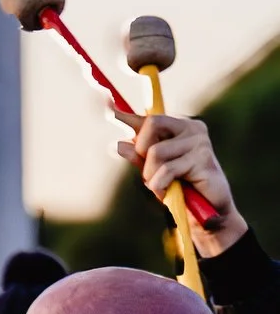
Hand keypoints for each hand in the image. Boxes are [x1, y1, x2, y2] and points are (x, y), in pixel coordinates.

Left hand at [114, 111, 246, 252]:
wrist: (208, 210)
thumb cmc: (180, 186)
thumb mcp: (153, 169)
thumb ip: (138, 156)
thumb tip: (118, 144)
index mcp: (179, 126)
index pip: (148, 117)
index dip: (126, 112)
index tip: (105, 103)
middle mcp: (192, 128)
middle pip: (151, 124)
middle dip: (141, 151)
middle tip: (150, 172)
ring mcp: (200, 142)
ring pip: (155, 151)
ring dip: (151, 174)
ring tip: (162, 185)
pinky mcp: (203, 158)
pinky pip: (166, 170)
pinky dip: (160, 185)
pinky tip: (167, 192)